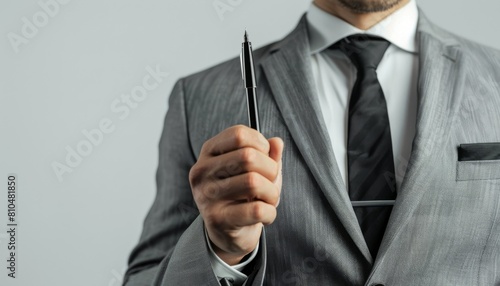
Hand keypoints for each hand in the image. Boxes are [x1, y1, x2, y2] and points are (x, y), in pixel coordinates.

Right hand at [189, 125, 282, 264]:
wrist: (228, 233)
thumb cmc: (243, 194)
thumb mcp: (256, 169)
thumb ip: (267, 154)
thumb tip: (277, 143)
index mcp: (209, 152)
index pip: (239, 134)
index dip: (261, 144)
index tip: (265, 157)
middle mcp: (202, 171)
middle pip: (248, 156)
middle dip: (271, 169)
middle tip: (270, 182)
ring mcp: (207, 195)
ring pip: (254, 182)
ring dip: (272, 192)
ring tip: (268, 199)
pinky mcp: (217, 219)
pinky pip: (257, 209)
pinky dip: (270, 212)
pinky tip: (265, 215)